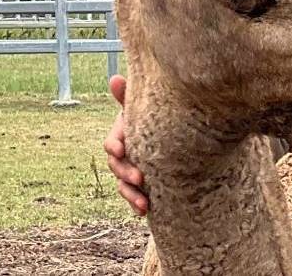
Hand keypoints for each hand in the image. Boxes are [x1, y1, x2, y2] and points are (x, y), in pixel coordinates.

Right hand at [103, 74, 147, 215]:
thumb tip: (115, 78)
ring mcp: (132, 169)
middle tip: (140, 178)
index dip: (114, 146)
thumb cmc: (157, 115)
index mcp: (123, 134)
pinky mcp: (142, 183)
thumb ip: (130, 97)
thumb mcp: (146, 106)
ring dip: (131, 195)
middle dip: (125, 173)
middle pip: (116, 166)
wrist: (179, 134)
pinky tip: (145, 212)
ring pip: (123, 185)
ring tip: (144, 204)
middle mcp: (125, 153)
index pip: (112, 142)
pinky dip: (137, 205)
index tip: (120, 150)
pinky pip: (135, 197)